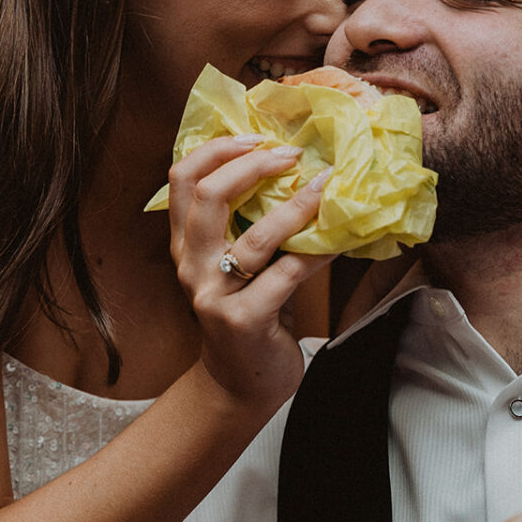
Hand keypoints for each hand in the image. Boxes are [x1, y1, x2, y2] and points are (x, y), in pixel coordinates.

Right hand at [167, 136, 334, 407]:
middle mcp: (192, 267)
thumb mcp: (236, 268)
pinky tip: (340, 238)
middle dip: (252, 165)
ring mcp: (214, 296)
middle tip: (292, 154)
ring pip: (254, 237)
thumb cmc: (249, 318)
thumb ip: (247, 226)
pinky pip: (288, 273)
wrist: (243, 384)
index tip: (255, 137)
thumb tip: (296, 172)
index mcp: (185, 245)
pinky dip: (318, 250)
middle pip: (207, 196)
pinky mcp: (243, 320)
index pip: (181, 179)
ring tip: (324, 186)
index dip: (216, 148)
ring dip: (296, 207)